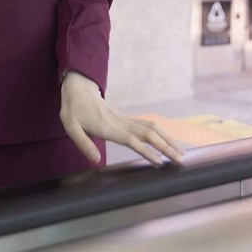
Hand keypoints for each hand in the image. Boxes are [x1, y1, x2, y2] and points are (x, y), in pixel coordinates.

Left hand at [60, 71, 184, 166]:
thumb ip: (83, 143)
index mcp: (108, 126)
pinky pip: (147, 125)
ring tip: (181, 153)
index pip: (131, 140)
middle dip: (166, 147)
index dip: (146, 151)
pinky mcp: (126, 119)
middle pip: (149, 134)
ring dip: (167, 140)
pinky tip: (168, 142)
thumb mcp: (71, 126)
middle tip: (180, 161)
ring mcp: (125, 120)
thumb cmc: (73, 109)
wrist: (78, 88)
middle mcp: (121, 123)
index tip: (160, 162)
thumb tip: (96, 160)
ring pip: (152, 128)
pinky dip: (161, 134)